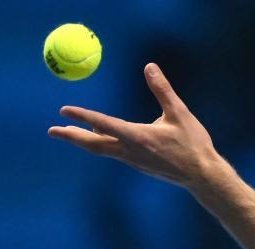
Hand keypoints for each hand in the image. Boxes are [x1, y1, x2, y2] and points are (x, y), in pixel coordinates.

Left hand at [48, 62, 228, 189]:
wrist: (202, 176)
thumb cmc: (193, 144)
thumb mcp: (180, 113)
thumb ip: (162, 90)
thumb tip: (149, 67)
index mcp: (139, 137)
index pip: (104, 124)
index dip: (82, 116)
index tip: (64, 110)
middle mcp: (131, 151)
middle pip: (93, 144)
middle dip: (71, 137)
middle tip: (51, 131)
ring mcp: (133, 161)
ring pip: (102, 149)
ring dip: (84, 139)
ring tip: (69, 132)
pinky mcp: (139, 165)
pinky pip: (114, 152)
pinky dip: (102, 143)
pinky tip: (100, 136)